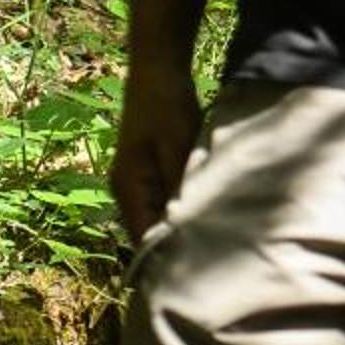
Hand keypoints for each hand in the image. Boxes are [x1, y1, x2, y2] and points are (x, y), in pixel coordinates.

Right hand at [111, 59, 202, 242]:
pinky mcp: (150, 174)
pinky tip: (209, 212)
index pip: (144, 238)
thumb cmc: (167, 107)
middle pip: (151, 232)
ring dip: (182, 225)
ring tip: (216, 239)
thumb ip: (180, 185)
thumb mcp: (178, 146)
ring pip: (159, 217)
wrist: (159, 73)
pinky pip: (165, 202)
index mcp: (129, 189)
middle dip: (178, 245)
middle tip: (216, 258)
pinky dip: (183, 208)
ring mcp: (138, 184)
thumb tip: (187, 224)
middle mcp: (128, 192)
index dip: (167, 258)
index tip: (200, 271)